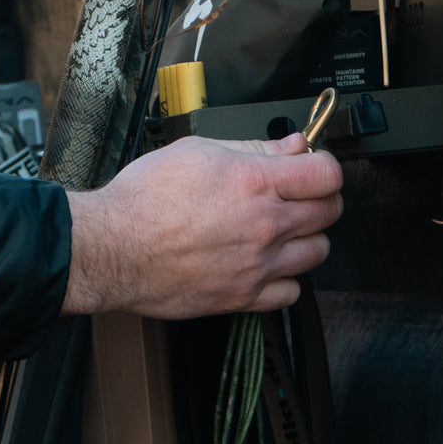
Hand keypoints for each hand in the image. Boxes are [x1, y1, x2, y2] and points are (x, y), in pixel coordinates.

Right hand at [62, 133, 342, 320]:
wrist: (112, 248)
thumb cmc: (144, 199)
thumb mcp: (198, 151)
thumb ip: (252, 149)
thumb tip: (291, 146)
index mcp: (255, 182)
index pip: (327, 174)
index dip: (323, 166)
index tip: (311, 167)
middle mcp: (265, 225)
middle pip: (330, 211)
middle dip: (319, 197)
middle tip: (298, 194)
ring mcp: (257, 265)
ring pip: (318, 252)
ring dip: (306, 238)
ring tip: (282, 230)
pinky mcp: (242, 297)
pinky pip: (291, 293)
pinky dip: (285, 279)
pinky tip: (267, 265)